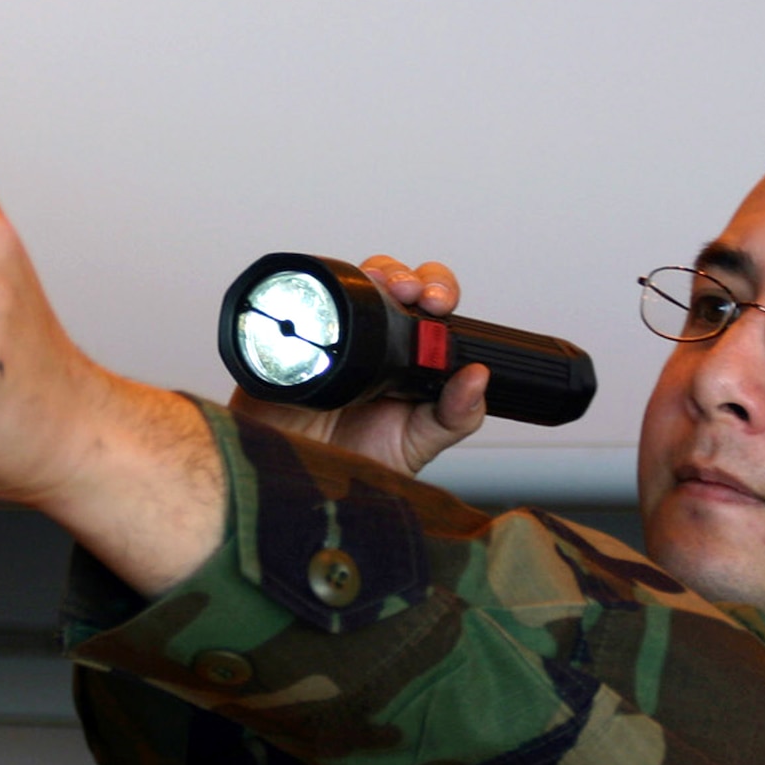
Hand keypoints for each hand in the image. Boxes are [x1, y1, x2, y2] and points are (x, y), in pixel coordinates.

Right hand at [228, 255, 486, 478]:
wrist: (302, 490)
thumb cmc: (356, 467)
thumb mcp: (419, 445)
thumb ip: (455, 416)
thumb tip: (478, 377)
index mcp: (406, 356)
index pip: (428, 305)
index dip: (437, 291)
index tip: (439, 303)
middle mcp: (369, 339)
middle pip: (390, 280)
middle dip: (407, 276)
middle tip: (413, 294)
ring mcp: (328, 338)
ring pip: (349, 283)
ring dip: (371, 274)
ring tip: (383, 288)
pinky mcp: (287, 346)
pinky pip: (299, 308)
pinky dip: (315, 297)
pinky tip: (331, 309)